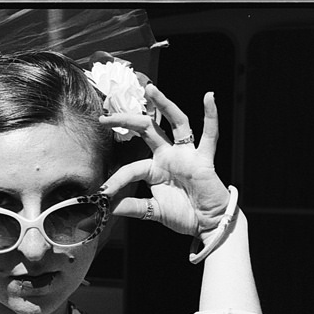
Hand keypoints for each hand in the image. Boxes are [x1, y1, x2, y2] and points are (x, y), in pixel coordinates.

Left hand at [99, 85, 230, 239]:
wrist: (207, 223)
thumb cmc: (184, 215)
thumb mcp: (153, 211)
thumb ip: (133, 207)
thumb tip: (109, 207)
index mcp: (154, 169)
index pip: (131, 168)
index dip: (117, 180)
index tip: (102, 192)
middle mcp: (168, 156)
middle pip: (146, 130)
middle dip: (126, 121)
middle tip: (105, 116)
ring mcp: (186, 155)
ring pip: (175, 123)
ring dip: (164, 104)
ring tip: (150, 89)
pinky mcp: (203, 159)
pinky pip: (209, 135)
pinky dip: (211, 116)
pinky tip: (209, 97)